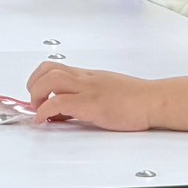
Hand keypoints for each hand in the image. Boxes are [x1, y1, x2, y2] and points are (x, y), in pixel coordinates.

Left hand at [27, 63, 154, 130]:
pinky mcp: (91, 104)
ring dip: (36, 95)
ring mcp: (88, 90)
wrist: (154, 100)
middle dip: (33, 85)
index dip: (40, 80)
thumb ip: (88, 97)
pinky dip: (44, 111)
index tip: (38, 96)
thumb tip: (68, 111)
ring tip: (38, 110)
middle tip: (35, 102)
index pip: (57, 67)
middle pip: (48, 69)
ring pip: (50, 80)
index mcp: (89, 76)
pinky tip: (43, 120)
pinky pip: (59, 102)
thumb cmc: (137, 99)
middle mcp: (86, 79)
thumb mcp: (108, 92)